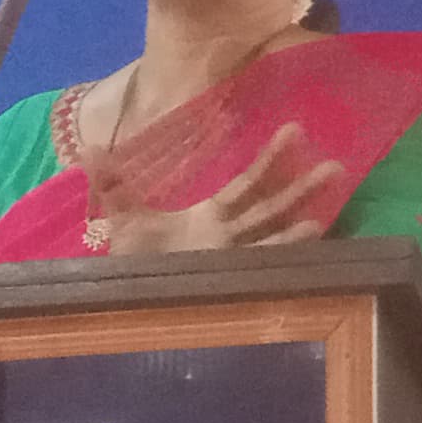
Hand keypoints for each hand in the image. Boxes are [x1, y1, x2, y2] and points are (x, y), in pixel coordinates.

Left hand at [100, 122, 342, 254]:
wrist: (124, 290)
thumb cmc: (130, 255)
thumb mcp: (120, 213)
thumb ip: (109, 181)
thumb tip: (87, 146)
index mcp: (209, 215)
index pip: (246, 182)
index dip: (269, 158)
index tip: (295, 131)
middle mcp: (227, 233)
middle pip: (270, 203)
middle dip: (299, 184)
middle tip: (334, 163)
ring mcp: (230, 256)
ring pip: (272, 231)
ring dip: (301, 216)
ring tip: (329, 204)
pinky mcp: (226, 275)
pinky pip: (262, 261)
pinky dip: (286, 249)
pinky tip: (314, 236)